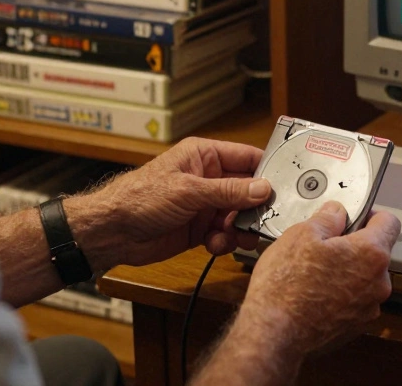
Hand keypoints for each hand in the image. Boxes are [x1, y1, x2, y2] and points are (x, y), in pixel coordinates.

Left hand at [64, 137, 271, 270]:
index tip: (288, 186)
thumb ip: (228, 191)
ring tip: (239, 237)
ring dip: (241, 228)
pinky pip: (225, 234)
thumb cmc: (140, 198)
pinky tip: (214, 246)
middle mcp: (208, 178)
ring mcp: (205, 204)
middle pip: (248, 190)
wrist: (113, 232)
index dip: (268, 170)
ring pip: (239, 215)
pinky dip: (225, 242)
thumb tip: (263, 188)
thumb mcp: (189, 191)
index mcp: (205, 156)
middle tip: (267, 221)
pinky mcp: (200, 229)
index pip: (248, 158)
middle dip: (256, 207)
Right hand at [236, 202, 401, 356]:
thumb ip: (327, 218)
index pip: (389, 223)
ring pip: (363, 279)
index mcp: (371, 255)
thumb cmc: (287, 286)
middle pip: (375, 253)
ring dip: (346, 273)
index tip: (353, 217)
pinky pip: (354, 302)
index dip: (370, 214)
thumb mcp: (301, 234)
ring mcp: (369, 309)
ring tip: (313, 273)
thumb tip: (336, 213)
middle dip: (353, 247)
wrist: (274, 334)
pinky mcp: (355, 327)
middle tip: (323, 246)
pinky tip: (313, 294)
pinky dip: (339, 295)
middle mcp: (378, 284)